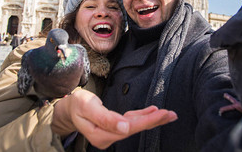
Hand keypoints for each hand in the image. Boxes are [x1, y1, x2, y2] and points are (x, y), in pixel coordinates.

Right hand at [52, 89, 176, 148]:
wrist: (69, 108)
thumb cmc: (77, 104)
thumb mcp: (88, 107)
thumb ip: (106, 118)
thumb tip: (125, 128)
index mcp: (101, 135)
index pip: (128, 128)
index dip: (146, 121)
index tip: (161, 113)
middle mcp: (108, 138)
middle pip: (134, 129)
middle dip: (154, 121)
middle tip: (172, 114)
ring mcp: (111, 134)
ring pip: (135, 126)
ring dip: (151, 119)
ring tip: (168, 114)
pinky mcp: (113, 128)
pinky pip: (131, 123)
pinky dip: (142, 117)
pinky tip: (153, 112)